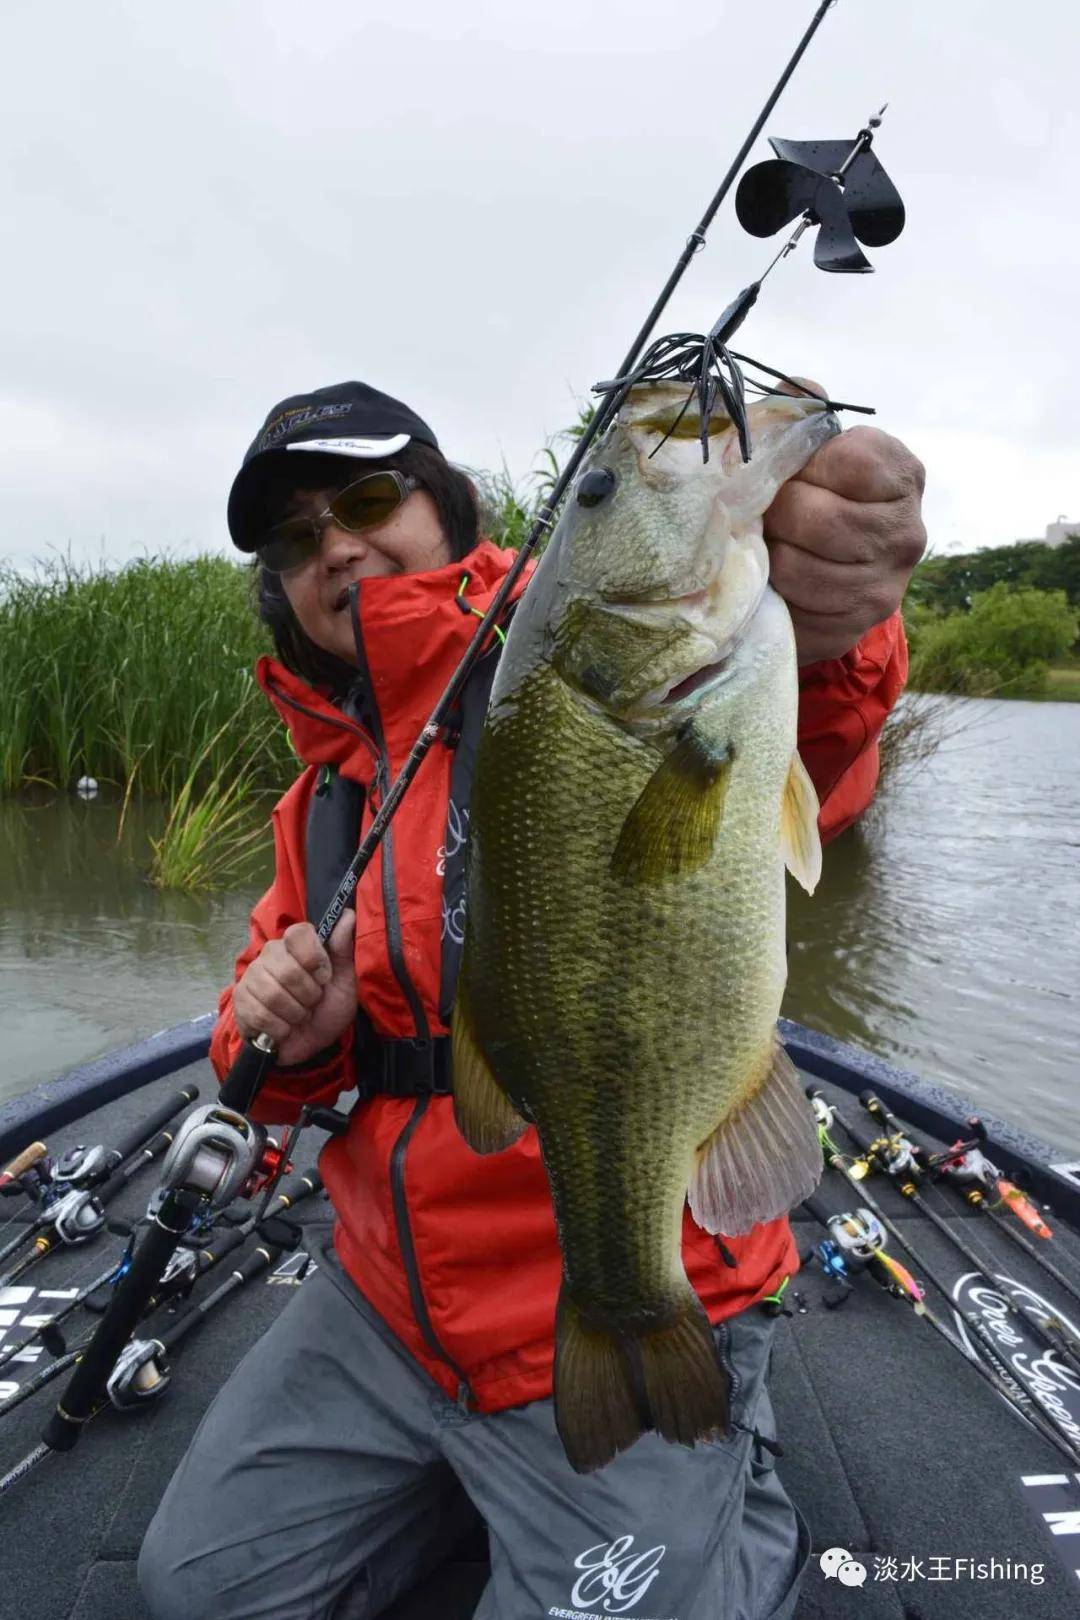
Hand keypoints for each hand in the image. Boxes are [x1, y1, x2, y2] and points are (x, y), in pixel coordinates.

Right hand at [233, 915, 356, 1066]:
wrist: (311, 1045)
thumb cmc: (328, 1009)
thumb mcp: (344, 982)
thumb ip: (343, 950)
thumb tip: (347, 914)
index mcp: (296, 944)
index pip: (299, 933)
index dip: (315, 959)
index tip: (324, 977)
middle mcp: (270, 954)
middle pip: (288, 971)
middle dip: (308, 996)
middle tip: (311, 1003)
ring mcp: (252, 976)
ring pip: (273, 995)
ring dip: (295, 1014)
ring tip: (298, 1016)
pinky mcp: (240, 1000)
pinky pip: (260, 1014)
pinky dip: (280, 1028)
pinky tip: (284, 1028)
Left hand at [764, 385, 926, 663]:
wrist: (828, 573)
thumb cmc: (814, 494)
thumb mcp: (811, 448)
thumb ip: (801, 414)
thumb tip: (796, 387)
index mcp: (902, 475)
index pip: (852, 461)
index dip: (805, 466)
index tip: (794, 473)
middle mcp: (907, 531)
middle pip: (818, 519)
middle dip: (776, 514)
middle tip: (764, 514)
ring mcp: (885, 586)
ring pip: (800, 569)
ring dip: (769, 557)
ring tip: (768, 546)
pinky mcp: (853, 627)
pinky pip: (796, 612)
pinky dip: (773, 596)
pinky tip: (773, 582)